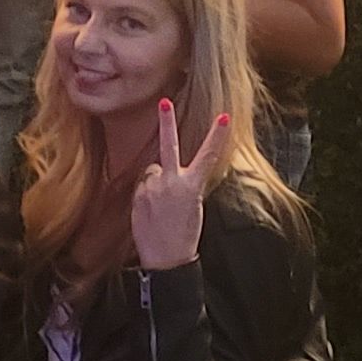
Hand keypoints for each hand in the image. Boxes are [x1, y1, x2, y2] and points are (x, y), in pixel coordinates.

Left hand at [129, 95, 224, 267]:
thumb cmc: (184, 235)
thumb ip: (181, 185)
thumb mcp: (192, 207)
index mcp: (192, 186)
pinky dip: (146, 193)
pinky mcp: (138, 195)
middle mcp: (172, 183)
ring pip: (152, 173)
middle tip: (164, 102)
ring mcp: (153, 188)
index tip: (224, 117)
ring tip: (161, 206)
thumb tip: (162, 171)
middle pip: (169, 146)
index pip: (208, 156)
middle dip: (167, 123)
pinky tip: (151, 210)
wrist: (166, 258)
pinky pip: (143, 186)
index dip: (217, 136)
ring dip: (155, 182)